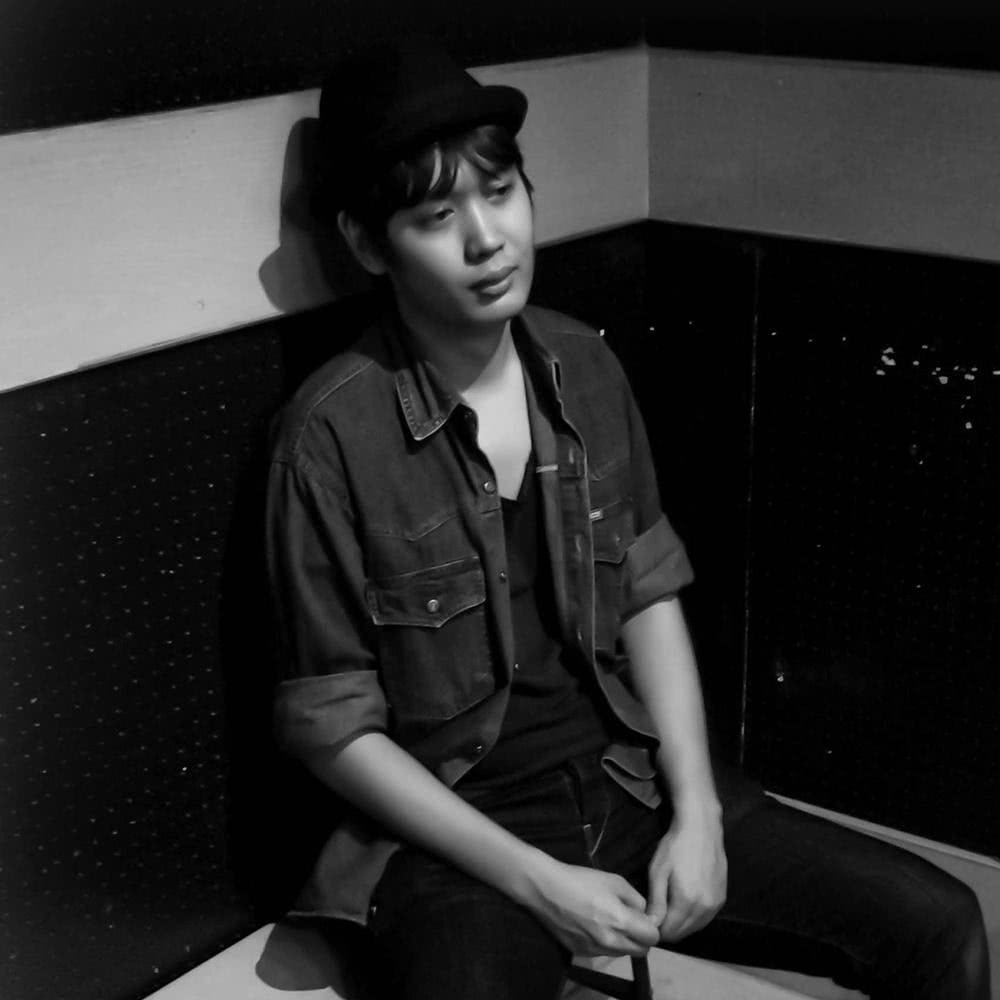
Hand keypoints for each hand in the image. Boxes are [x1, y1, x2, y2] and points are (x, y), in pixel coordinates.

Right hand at [526, 859, 660, 956]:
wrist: (545, 889)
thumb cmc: (581, 880)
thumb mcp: (614, 880)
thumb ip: (635, 899)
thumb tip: (644, 913)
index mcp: (620, 921)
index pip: (652, 938)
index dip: (651, 926)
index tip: (643, 916)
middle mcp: (610, 942)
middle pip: (640, 951)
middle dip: (641, 937)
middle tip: (630, 919)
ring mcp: (594, 950)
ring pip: (622, 953)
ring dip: (624, 941)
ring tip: (608, 919)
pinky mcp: (581, 953)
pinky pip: (603, 952)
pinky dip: (606, 942)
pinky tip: (592, 924)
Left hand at [646, 807, 726, 942]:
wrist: (701, 828)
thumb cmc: (675, 847)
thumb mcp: (658, 871)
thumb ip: (656, 902)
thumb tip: (651, 926)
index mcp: (686, 901)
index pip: (669, 932)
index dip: (656, 928)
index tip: (649, 917)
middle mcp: (705, 907)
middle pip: (683, 933)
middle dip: (668, 928)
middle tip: (657, 911)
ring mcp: (716, 904)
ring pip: (695, 927)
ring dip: (681, 924)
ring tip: (670, 905)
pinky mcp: (722, 898)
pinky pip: (705, 918)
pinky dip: (694, 916)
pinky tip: (685, 901)